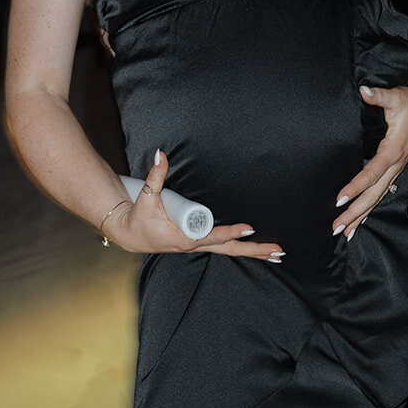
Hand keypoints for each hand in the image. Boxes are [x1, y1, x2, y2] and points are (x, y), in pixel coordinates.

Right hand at [104, 150, 283, 260]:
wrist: (129, 234)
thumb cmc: (139, 216)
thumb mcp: (147, 196)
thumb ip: (155, 175)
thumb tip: (161, 154)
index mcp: (185, 239)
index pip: (214, 236)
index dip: (231, 231)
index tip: (250, 228)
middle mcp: (195, 245)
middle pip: (230, 250)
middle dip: (255, 250)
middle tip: (279, 250)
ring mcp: (198, 246)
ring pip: (230, 251)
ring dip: (254, 252)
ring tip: (278, 254)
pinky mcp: (198, 243)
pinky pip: (224, 248)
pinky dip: (242, 248)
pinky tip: (257, 249)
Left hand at [333, 83, 407, 238]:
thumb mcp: (394, 96)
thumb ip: (378, 96)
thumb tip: (364, 91)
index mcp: (393, 150)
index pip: (371, 173)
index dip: (355, 187)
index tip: (339, 199)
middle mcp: (396, 164)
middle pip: (374, 195)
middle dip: (355, 212)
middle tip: (337, 228)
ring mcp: (396, 169)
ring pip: (378, 198)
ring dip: (362, 216)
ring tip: (346, 233)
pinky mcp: (395, 169)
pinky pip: (381, 193)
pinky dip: (370, 208)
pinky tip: (360, 220)